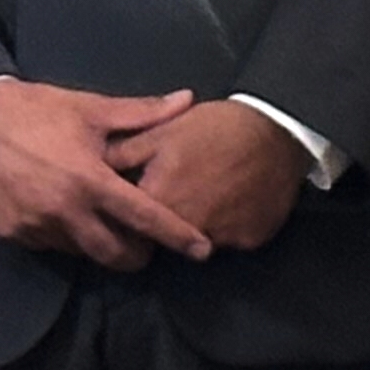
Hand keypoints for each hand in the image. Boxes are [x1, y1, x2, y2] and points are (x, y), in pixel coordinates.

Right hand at [0, 80, 209, 270]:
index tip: (202, 249)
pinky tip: (68, 217)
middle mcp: (62, 211)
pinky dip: (65, 237)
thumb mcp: (91, 109)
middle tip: (148, 247)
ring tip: (106, 225)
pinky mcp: (8, 233)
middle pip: (113, 253)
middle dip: (136, 255)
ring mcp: (32, 226)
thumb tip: (187, 100)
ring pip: (79, 251)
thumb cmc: (36, 110)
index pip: (144, 217)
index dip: (176, 235)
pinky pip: (48, 245)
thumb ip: (142, 113)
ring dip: (98, 244)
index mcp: (89, 180)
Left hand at [108, 98, 312, 253]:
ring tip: (208, 198)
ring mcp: (224, 237)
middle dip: (162, 226)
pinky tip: (233, 203)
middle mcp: (189, 227)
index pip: (128, 227)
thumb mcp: (163, 131)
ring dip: (196, 227)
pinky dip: (228, 228)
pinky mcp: (252, 238)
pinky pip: (231, 240)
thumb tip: (89, 169)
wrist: (280, 130)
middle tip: (178, 198)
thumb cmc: (216, 128)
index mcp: (161, 200)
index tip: (131, 210)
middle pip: (163, 241)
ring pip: (199, 242)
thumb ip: (123, 154)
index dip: (126, 220)